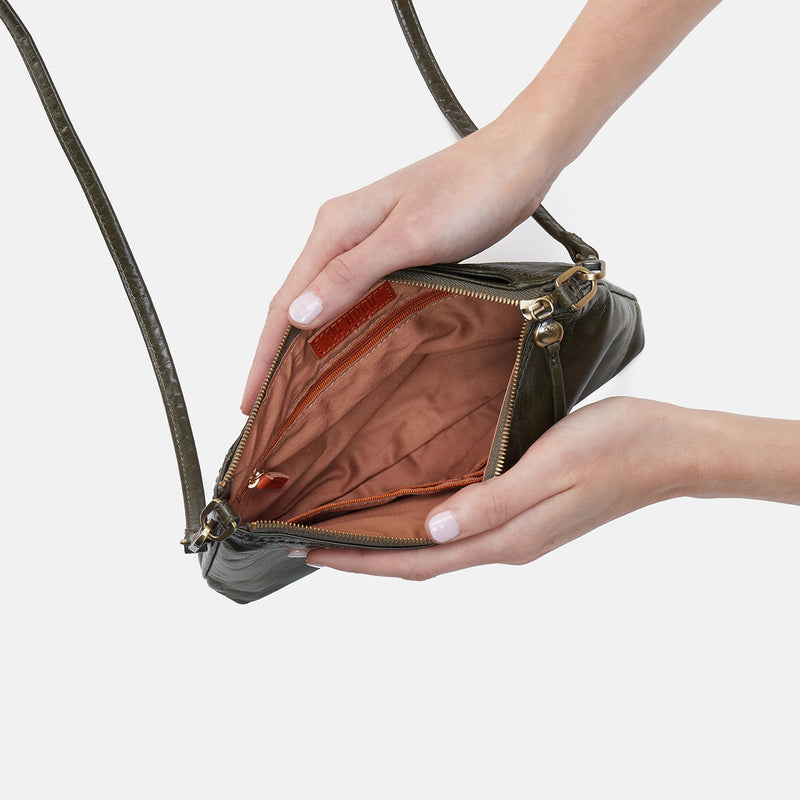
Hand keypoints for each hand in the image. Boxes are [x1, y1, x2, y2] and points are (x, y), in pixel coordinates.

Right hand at [240, 120, 558, 410]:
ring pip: (321, 299)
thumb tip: (299, 313)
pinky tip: (340, 346)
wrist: (515, 162)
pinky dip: (336, 325)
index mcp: (336, 228)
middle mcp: (342, 233)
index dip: (263, 355)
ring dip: (302, 341)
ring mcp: (365, 240)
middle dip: (274, 354)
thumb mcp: (409, 237)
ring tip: (292, 386)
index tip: (252, 400)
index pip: (284, 301)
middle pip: (294, 301)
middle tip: (266, 406)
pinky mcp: (390, 249)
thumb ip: (352, 274)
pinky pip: (350, 294)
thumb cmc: (470, 191)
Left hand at [304, 397, 695, 577]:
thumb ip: (492, 503)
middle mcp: (506, 540)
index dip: (362, 560)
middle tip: (313, 540)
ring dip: (392, 541)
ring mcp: (518, 529)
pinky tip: (412, 504)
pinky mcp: (526, 510)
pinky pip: (461, 525)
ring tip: (350, 526)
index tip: (312, 551)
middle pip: (421, 559)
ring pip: (438, 545)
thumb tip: (432, 532)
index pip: (418, 560)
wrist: (671, 447)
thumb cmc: (617, 448)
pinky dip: (425, 523)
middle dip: (364, 556)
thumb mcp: (552, 468)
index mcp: (507, 537)